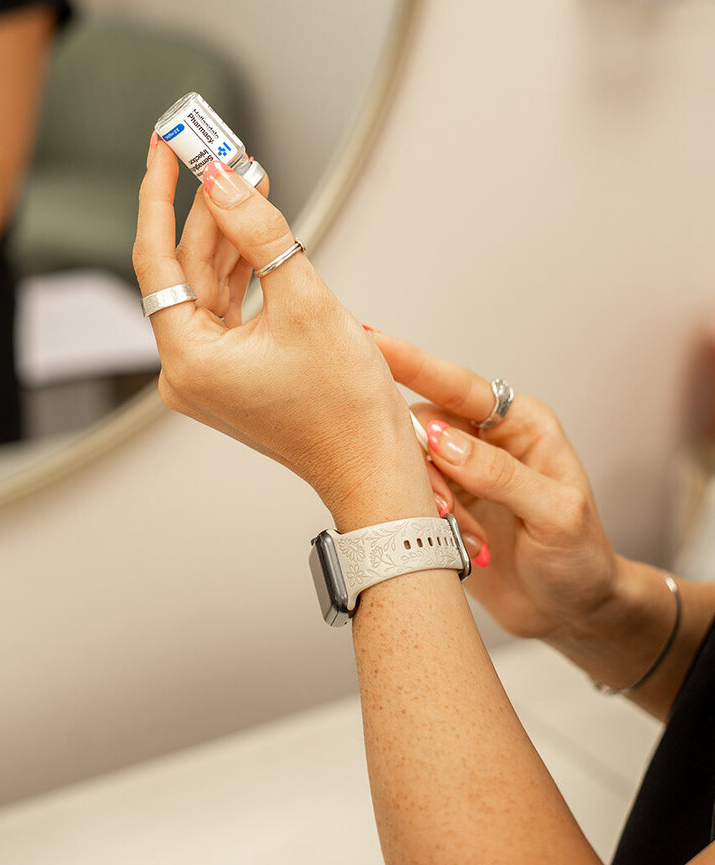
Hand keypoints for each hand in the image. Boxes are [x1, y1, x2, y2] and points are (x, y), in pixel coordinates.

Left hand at [132, 139, 434, 527]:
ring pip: (208, 282)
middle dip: (205, 207)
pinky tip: (255, 226)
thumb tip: (224, 181)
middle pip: (185, 268)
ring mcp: (209, 371)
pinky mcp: (233, 370)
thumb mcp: (305, 301)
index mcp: (188, 360)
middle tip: (214, 149)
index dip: (158, 196)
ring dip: (228, 232)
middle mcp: (187, 368)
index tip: (164, 149)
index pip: (156, 260)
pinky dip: (243, 265)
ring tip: (247, 175)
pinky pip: (229, 304)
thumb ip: (259, 233)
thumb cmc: (345, 408)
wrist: (373, 466)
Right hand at [371, 331, 618, 642]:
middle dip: (425, 465)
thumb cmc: (580, 560)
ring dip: (431, 502)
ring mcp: (460, 471)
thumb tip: (442, 441)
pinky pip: (411, 498)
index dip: (412, 362)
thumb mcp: (555, 514)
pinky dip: (429, 524)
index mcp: (520, 423)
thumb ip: (499, 473)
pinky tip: (463, 546)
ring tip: (467, 536)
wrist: (572, 614)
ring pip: (412, 464)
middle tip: (444, 507)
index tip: (372, 339)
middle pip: (423, 425)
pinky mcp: (441, 504)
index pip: (457, 384)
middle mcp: (486, 438)